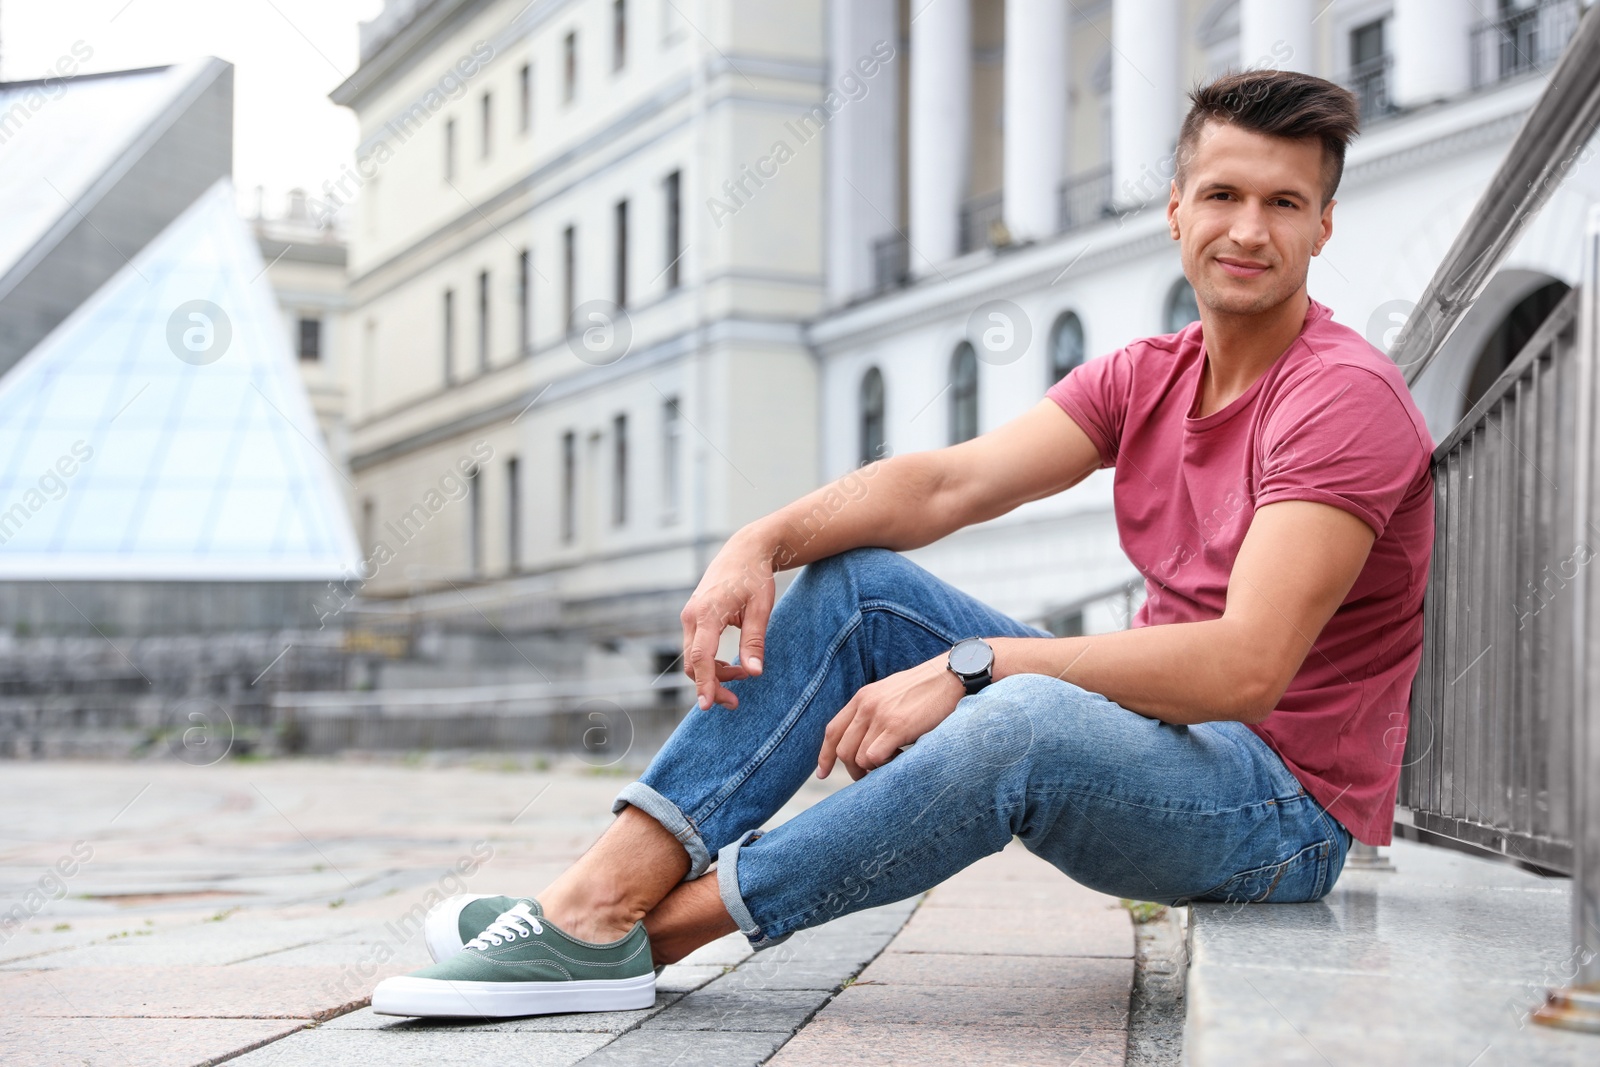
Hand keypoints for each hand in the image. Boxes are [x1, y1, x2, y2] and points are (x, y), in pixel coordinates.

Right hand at [679, 532, 776, 710]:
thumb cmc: (754, 577)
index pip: (701, 656)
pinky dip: (710, 663)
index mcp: (708, 612)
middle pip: (693, 663)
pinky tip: (731, 666)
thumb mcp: (761, 608)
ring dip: (713, 675)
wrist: (744, 551)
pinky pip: (696, 649)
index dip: (704, 683)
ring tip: (741, 677)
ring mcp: (690, 617)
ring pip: (694, 658)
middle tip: (735, 702)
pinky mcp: (694, 619)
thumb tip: (754, 673)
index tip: (708, 705)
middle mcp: (692, 616)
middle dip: (711, 686)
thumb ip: (755, 641)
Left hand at [817, 654, 966, 780]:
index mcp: (862, 697)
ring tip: (892, 761)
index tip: (822, 773)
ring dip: (872, 768)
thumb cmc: (926, 690)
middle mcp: (866, 705)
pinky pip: (874, 757)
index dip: (824, 755)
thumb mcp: (890, 694)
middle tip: (868, 776)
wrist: (949, 676)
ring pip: (858, 757)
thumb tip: (864, 741)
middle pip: (842, 749)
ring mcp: (879, 715)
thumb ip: (874, 712)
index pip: (833, 730)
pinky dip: (883, 765)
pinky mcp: (896, 726)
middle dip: (852, 769)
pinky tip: (900, 758)